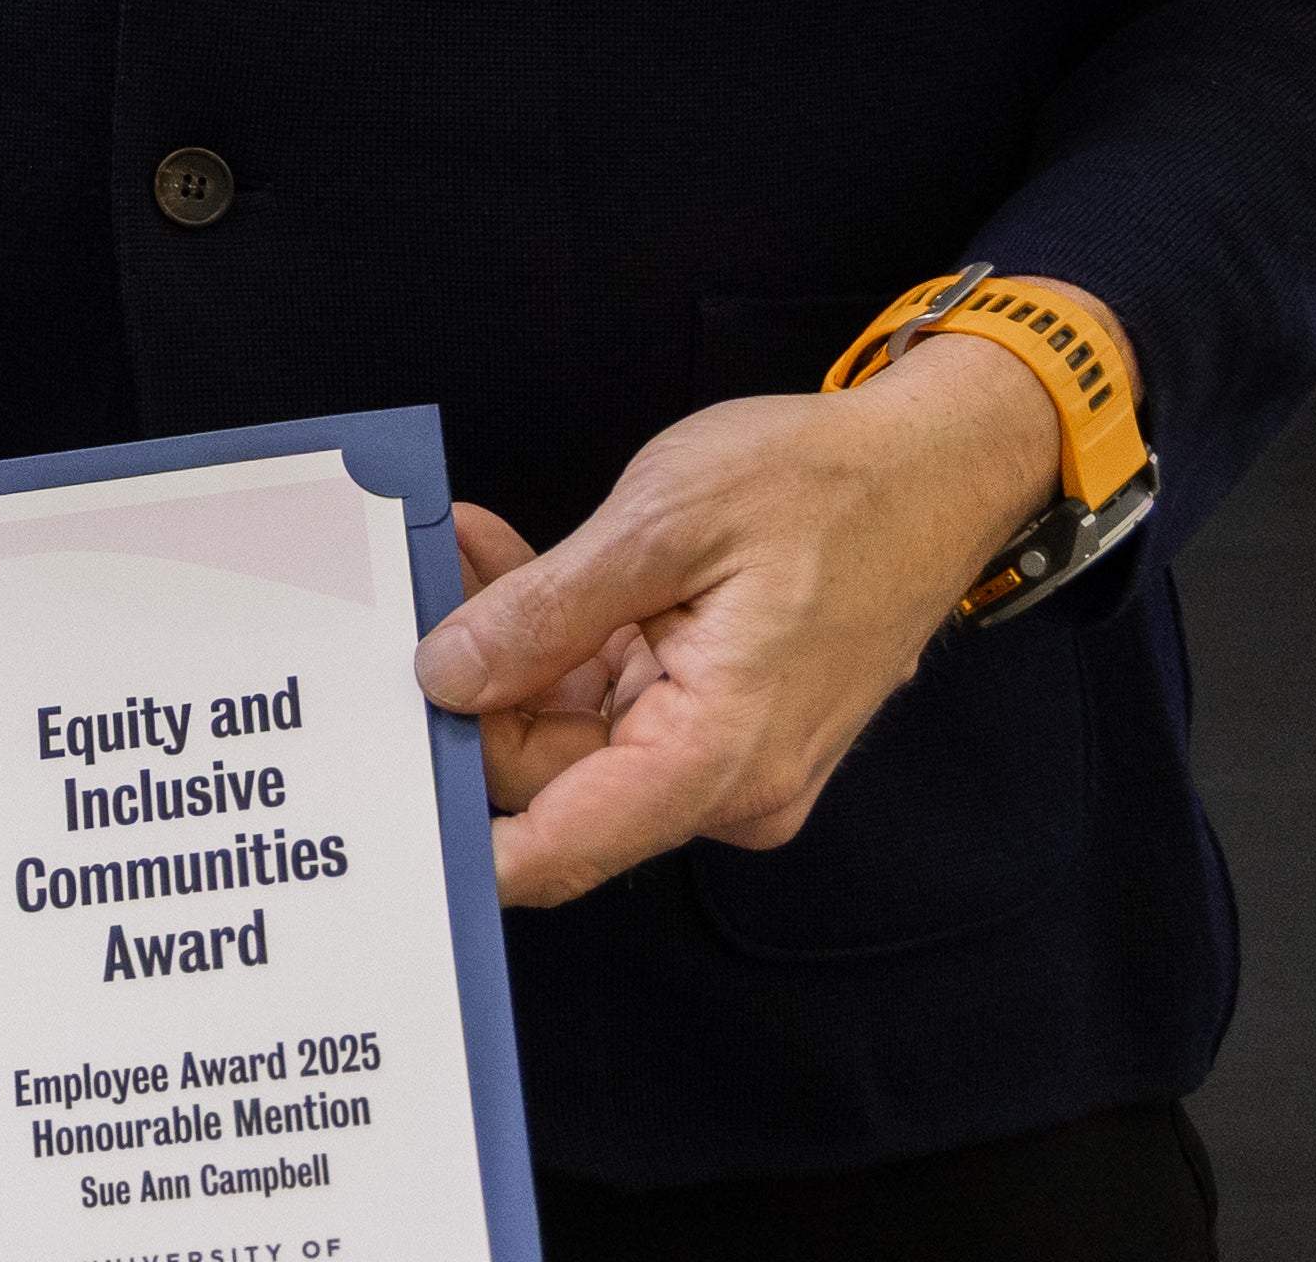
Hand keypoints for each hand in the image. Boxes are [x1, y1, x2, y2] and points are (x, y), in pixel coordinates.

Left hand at [414, 331, 1071, 907]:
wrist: (938, 468)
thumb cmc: (829, 487)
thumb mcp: (662, 526)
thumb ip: (545, 614)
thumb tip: (446, 679)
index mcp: (716, 758)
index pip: (558, 848)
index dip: (458, 834)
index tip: (378, 793)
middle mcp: (726, 783)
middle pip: (550, 776)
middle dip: (468, 686)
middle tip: (412, 587)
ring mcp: (725, 753)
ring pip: (571, 726)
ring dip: (508, 645)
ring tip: (462, 550)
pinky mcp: (720, 716)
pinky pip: (612, 693)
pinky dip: (560, 633)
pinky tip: (509, 561)